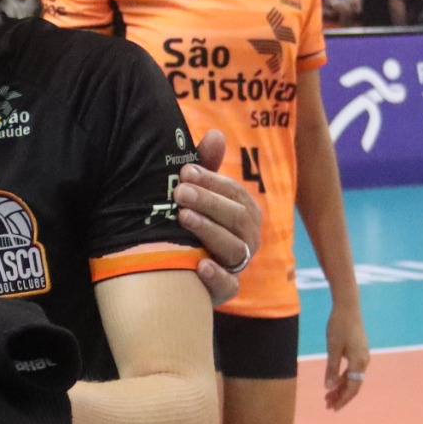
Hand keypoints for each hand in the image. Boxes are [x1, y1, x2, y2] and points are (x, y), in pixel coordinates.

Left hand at [176, 129, 262, 305]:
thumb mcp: (196, 193)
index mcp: (244, 213)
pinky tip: (199, 264)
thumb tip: (215, 133)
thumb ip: (205, 166)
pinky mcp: (224, 290)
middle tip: (180, 192)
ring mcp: (237, 265)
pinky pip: (229, 286)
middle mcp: (247, 238)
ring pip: (233, 248)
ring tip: (184, 217)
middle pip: (236, 219)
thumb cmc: (190, 222)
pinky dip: (216, 277)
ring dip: (209, 231)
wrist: (176, 270)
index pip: (235, 194)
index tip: (185, 172)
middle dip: (208, 203)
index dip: (212, 182)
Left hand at [323, 303, 369, 409]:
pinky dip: (342, 377)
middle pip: (353, 384)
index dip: (343, 399)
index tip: (332, 408)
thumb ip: (332, 368)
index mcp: (359, 362)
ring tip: (328, 396)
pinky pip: (351, 369)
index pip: (352, 387)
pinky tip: (333, 381)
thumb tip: (329, 388)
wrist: (348, 307)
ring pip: (352, 377)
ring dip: (341, 387)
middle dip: (341, 396)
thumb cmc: (339, 326)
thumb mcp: (333, 348)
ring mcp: (362, 356)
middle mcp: (364, 361)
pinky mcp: (358, 351)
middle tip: (327, 405)